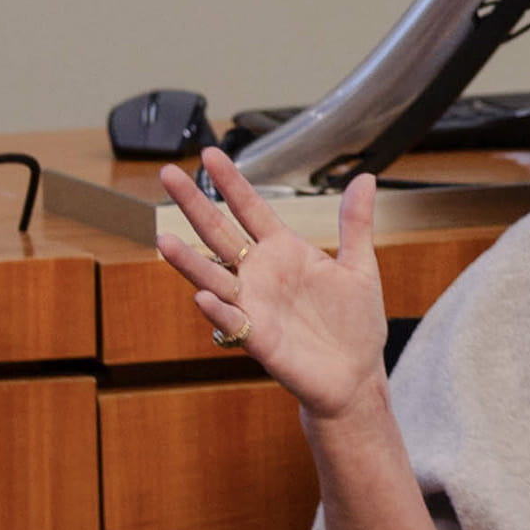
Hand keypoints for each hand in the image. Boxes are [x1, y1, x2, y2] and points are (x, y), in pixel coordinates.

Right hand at [160, 150, 393, 422]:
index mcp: (284, 252)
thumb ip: (355, 224)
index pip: (250, 209)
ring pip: (214, 278)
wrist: (357, 376)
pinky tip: (204, 297)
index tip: (209, 153)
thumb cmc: (355, 324)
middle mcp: (261, 275)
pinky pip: (233, 322)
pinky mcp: (259, 339)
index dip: (231, 183)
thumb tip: (365, 178)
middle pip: (220, 234)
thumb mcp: (360, 267)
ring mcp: (256, 306)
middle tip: (167, 174)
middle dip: (194, 205)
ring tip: (163, 239)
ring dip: (189, 262)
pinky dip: (219, 310)